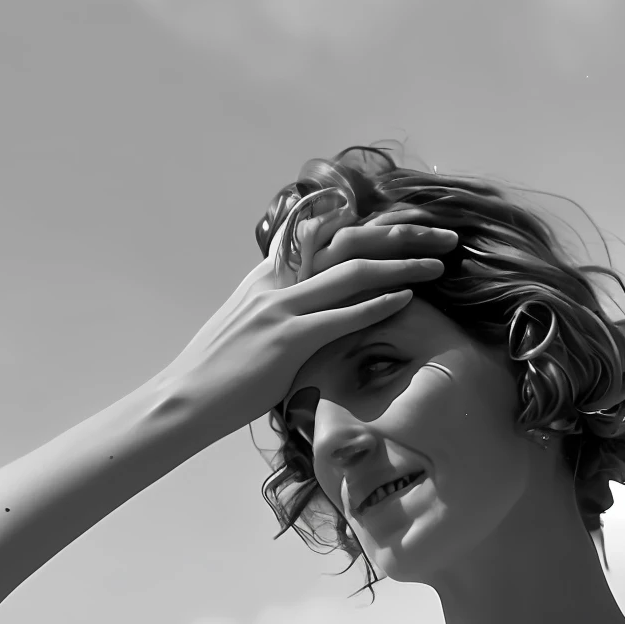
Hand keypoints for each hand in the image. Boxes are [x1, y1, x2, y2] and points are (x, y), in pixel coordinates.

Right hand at [158, 204, 457, 435]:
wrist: (183, 400)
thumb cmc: (218, 375)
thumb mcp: (248, 329)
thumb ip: (280, 312)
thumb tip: (309, 318)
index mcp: (268, 275)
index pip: (324, 232)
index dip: (370, 224)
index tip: (408, 225)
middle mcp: (277, 282)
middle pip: (348, 241)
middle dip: (400, 235)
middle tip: (440, 236)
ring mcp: (281, 309)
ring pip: (351, 273)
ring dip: (401, 265)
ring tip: (438, 263)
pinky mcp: (286, 340)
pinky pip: (340, 316)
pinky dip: (376, 304)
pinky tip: (407, 298)